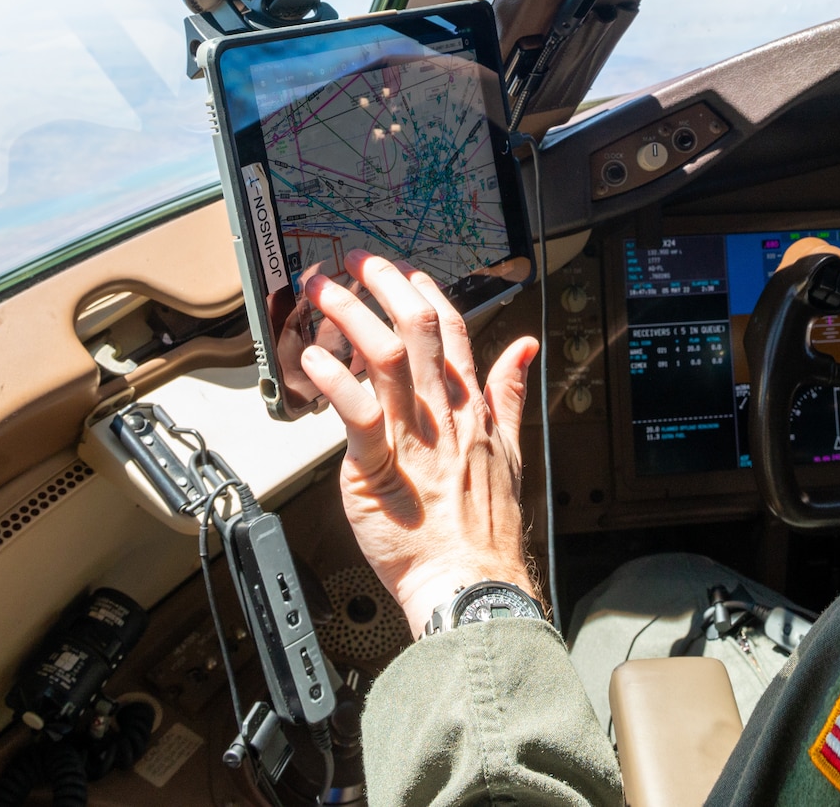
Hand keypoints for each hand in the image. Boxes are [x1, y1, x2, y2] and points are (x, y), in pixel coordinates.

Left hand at [299, 251, 539, 636]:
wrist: (471, 580)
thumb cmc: (484, 528)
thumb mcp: (512, 450)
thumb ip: (511, 393)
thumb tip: (524, 348)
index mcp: (472, 406)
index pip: (453, 330)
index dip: (427, 292)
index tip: (405, 272)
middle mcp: (443, 411)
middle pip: (418, 326)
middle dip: (385, 283)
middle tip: (357, 261)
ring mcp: (412, 434)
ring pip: (384, 353)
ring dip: (350, 313)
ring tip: (323, 291)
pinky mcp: (378, 464)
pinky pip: (356, 410)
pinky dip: (334, 379)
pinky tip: (315, 358)